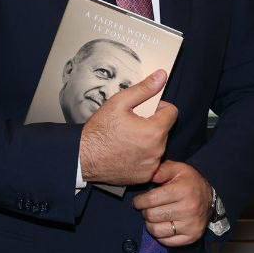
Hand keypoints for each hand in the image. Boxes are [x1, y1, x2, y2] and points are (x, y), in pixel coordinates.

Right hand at [78, 71, 177, 185]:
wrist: (82, 157)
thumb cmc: (99, 131)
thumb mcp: (119, 103)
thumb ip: (144, 89)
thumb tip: (162, 75)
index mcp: (154, 131)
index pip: (172, 113)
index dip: (159, 108)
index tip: (145, 111)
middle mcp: (157, 151)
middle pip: (164, 130)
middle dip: (152, 125)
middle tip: (132, 125)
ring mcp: (151, 166)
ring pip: (158, 146)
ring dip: (148, 141)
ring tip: (128, 139)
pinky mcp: (144, 177)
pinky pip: (151, 162)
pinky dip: (143, 157)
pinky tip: (127, 153)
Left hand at [133, 160, 212, 245]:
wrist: (210, 199)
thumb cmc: (189, 183)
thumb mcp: (178, 169)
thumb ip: (161, 170)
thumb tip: (146, 174)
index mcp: (183, 190)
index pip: (150, 200)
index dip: (139, 201)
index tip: (138, 201)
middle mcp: (189, 209)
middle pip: (151, 216)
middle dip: (145, 211)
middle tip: (147, 208)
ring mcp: (191, 225)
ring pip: (156, 231)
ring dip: (150, 224)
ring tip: (154, 217)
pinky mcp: (191, 237)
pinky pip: (166, 241)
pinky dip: (160, 235)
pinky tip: (163, 225)